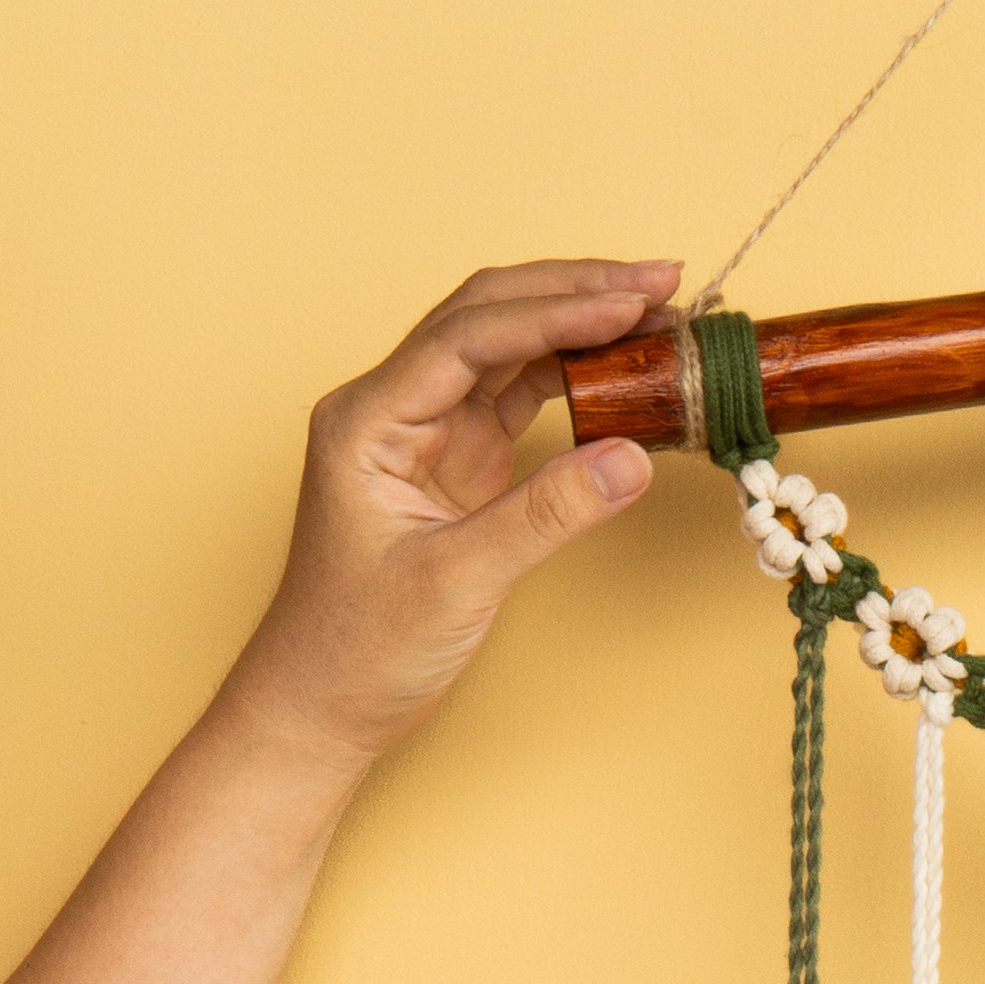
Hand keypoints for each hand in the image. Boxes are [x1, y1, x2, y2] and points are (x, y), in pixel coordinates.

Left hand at [221, 256, 683, 775]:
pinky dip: (576, 375)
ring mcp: (428, 431)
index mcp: (368, 419)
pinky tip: (623, 366)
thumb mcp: (455, 582)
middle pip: (489, 316)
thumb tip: (632, 456)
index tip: (631, 302)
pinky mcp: (458, 461)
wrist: (322, 703)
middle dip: (575, 291)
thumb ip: (544, 515)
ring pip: (509, 347)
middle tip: (662, 280)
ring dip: (581, 324)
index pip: (469, 336)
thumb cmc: (358, 647)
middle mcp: (394, 408)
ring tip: (656, 312)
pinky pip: (522, 395)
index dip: (555, 312)